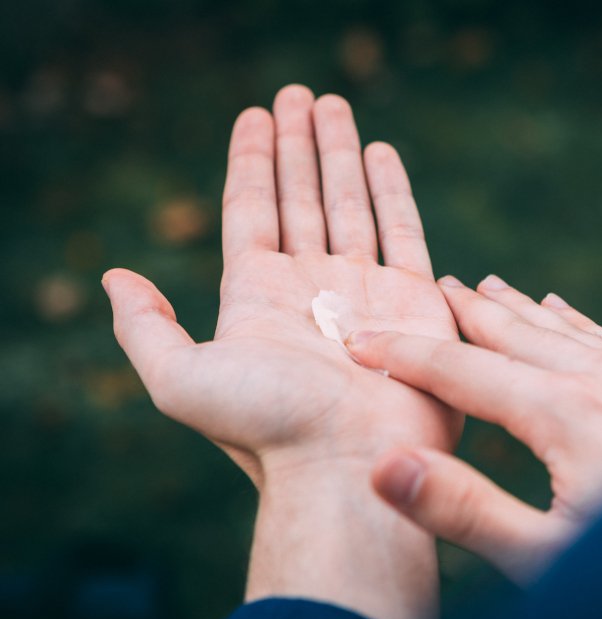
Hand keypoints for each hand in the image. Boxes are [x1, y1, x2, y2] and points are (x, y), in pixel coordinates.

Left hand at [103, 85, 459, 618]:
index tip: (256, 114)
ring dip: (340, 152)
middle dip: (299, 145)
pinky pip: (402, 230)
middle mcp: (311, 287)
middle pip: (301, 196)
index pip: (252, 208)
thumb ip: (145, 328)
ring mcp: (364, 290)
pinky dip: (392, 190)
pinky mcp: (413, 301)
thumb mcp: (181, 380)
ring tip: (333, 105)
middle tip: (299, 94)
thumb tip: (115, 276)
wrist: (349, 466)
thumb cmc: (268, 430)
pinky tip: (380, 151)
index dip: (252, 160)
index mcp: (257, 296)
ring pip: (349, 203)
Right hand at [347, 275, 601, 583]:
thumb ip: (467, 511)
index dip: (405, 356)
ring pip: (567, 330)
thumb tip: (385, 465)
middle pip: (516, 335)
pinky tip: (571, 314)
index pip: (463, 372)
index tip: (359, 341)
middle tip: (431, 286)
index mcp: (564, 415)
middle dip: (466, 312)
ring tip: (491, 287)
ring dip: (520, 310)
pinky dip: (579, 322)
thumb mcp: (550, 557)